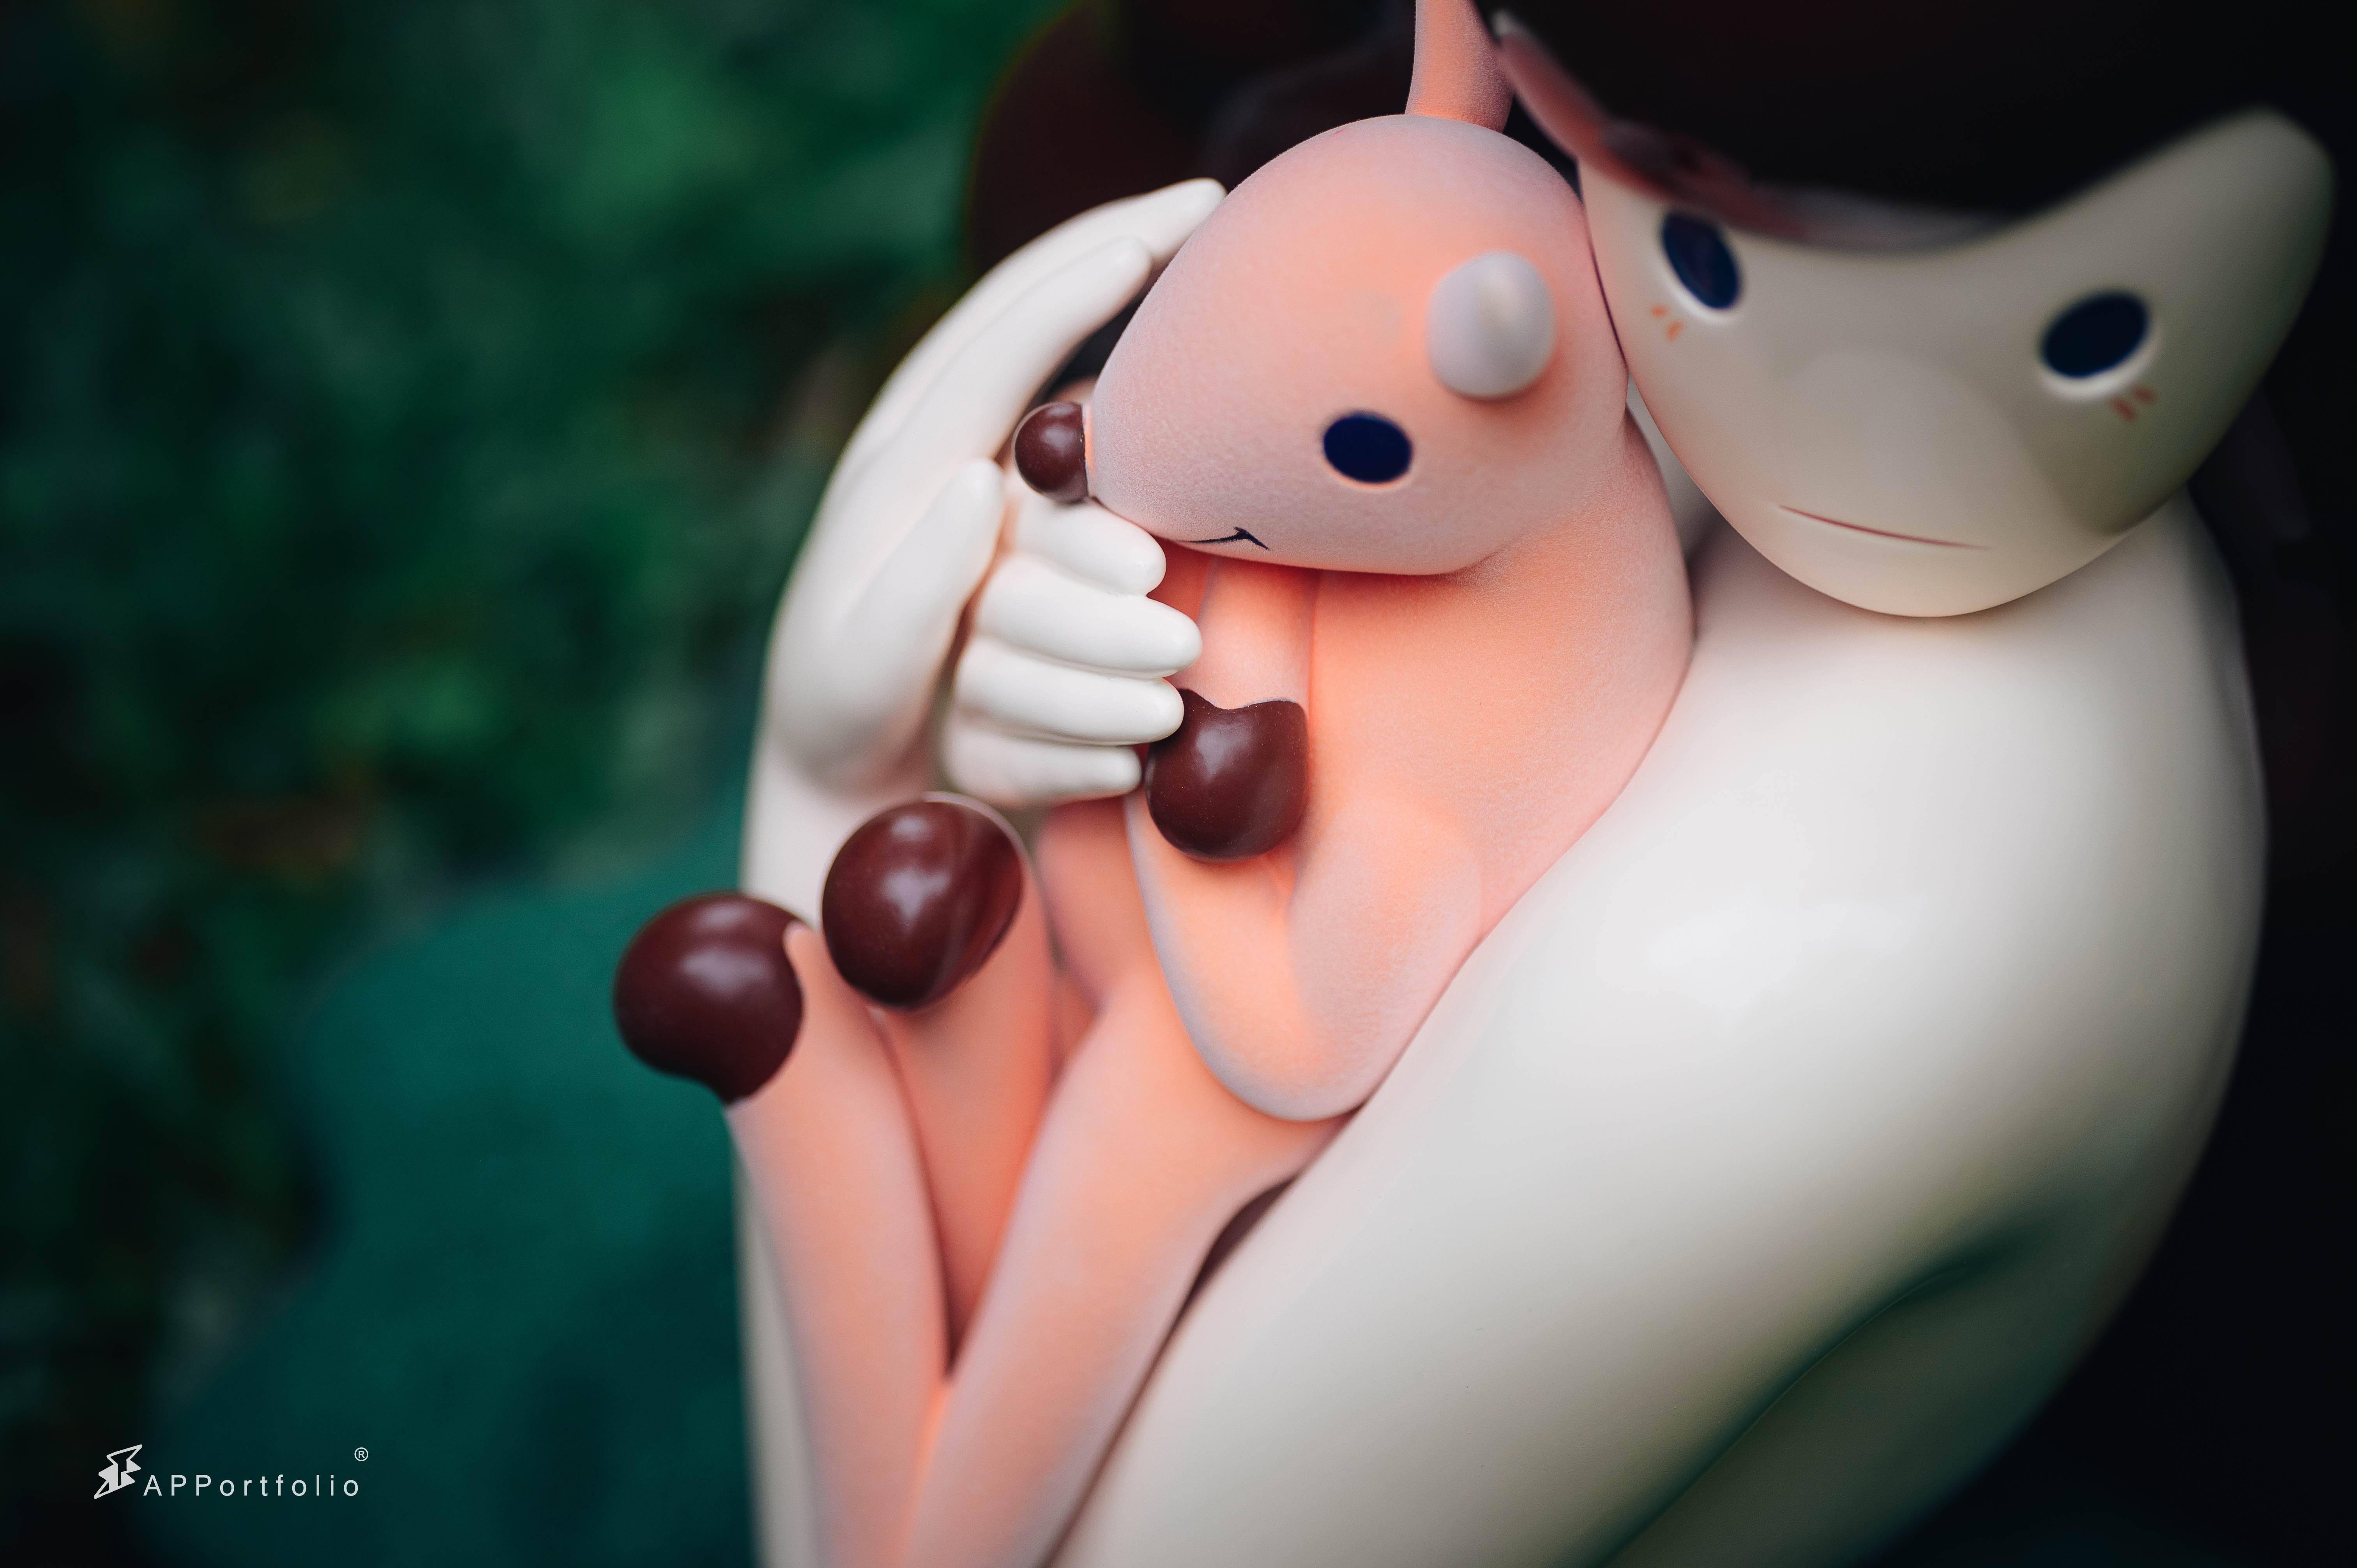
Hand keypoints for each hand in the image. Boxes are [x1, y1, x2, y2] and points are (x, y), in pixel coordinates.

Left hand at [741, 179, 1221, 913]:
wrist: (838, 750)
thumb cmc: (845, 709)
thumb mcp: (864, 660)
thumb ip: (916, 581)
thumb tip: (984, 482)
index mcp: (898, 466)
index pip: (996, 346)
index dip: (1079, 283)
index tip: (1165, 231)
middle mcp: (940, 440)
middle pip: (1026, 311)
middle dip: (1111, 241)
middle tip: (1201, 194)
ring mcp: (977, 461)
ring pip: (1047, 353)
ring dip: (1109, 274)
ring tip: (1183, 224)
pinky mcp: (1006, 500)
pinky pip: (1063, 415)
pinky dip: (1114, 358)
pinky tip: (1165, 299)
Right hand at [944, 484, 1200, 806]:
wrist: (1163, 692)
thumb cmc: (1175, 584)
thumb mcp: (1166, 528)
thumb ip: (1148, 499)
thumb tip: (1177, 462)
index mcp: (1018, 516)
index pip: (1039, 524)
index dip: (1089, 546)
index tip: (1151, 570)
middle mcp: (976, 590)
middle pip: (1012, 605)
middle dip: (1100, 630)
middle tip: (1184, 645)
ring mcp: (964, 670)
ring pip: (996, 685)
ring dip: (1087, 704)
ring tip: (1169, 714)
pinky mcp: (971, 748)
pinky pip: (995, 763)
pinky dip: (1062, 769)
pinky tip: (1129, 771)